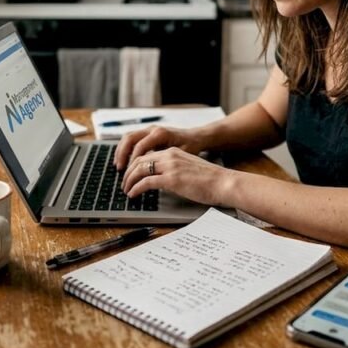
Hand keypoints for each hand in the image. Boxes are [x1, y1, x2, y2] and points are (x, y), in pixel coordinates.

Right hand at [113, 125, 202, 170]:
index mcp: (160, 134)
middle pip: (130, 138)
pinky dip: (125, 149)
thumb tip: (153, 175)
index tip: (130, 173)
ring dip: (121, 151)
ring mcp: (149, 130)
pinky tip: (124, 160)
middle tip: (120, 169)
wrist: (196, 137)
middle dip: (123, 154)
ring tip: (119, 166)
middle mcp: (153, 129)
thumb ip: (166, 162)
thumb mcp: (181, 155)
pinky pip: (132, 139)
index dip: (133, 160)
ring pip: (128, 137)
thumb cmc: (191, 147)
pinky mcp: (148, 133)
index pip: (140, 146)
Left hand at [121, 147, 237, 206]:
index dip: (135, 165)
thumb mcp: (188, 168)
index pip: (147, 155)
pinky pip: (146, 182)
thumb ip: (174, 170)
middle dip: (128, 173)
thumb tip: (162, 180)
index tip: (130, 175)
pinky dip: (136, 188)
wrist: (223, 182)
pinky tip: (133, 194)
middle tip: (124, 184)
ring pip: (139, 170)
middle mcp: (170, 156)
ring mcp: (170, 167)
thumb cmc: (211, 180)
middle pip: (139, 161)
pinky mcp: (171, 179)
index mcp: (174, 152)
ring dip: (129, 181)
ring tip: (126, 190)